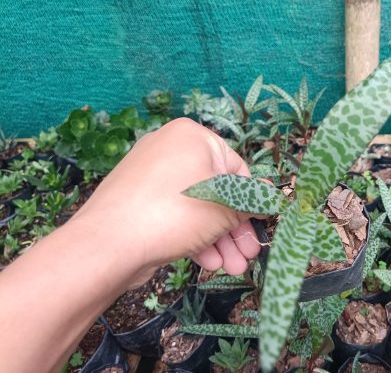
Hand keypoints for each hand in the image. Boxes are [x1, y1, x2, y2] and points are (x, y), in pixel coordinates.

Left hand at [72, 117, 260, 280]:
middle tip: (249, 256)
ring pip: (197, 207)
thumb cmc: (175, 213)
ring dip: (219, 239)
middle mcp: (169, 148)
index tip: (260, 230)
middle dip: (235, 229)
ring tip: (233, 268)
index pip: (237, 168)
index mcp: (192, 136)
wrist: (105, 245)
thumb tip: (271, 195)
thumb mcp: (225, 207)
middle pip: (216, 191)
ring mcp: (150, 175)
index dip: (252, 203)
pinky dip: (194, 236)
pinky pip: (175, 214)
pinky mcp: (137, 201)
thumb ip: (252, 201)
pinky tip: (208, 262)